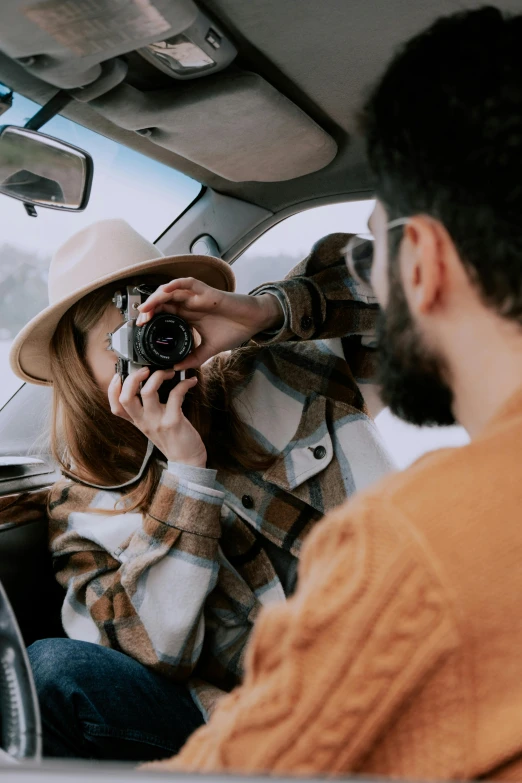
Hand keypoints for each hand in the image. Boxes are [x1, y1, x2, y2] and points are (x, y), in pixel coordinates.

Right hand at [108, 368, 206, 467]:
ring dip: (158, 376)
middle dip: (133, 378)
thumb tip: (150, 385)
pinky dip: (184, 384)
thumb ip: (148, 410)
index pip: (116, 407)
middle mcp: (144, 421)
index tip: (119, 375)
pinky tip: (190, 381)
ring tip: (169, 372)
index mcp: (138, 421)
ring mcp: (157, 422)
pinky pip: (175, 395)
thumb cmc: (174, 440)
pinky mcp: (173, 421)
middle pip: (126, 397)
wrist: (188, 461)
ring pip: (148, 392)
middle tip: (146, 370)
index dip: (112, 390)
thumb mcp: (154, 426)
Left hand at [136, 278, 283, 369]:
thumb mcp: (209, 350)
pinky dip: (175, 284)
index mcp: (188, 315)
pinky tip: (166, 291)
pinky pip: (188, 283)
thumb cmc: (234, 331)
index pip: (163, 313)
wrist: (254, 322)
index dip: (151, 318)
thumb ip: (193, 358)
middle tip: (140, 321)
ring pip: (170, 291)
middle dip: (149, 309)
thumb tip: (177, 368)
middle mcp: (189, 304)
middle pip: (162, 301)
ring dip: (156, 298)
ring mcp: (197, 296)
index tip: (141, 329)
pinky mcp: (207, 291)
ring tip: (146, 309)